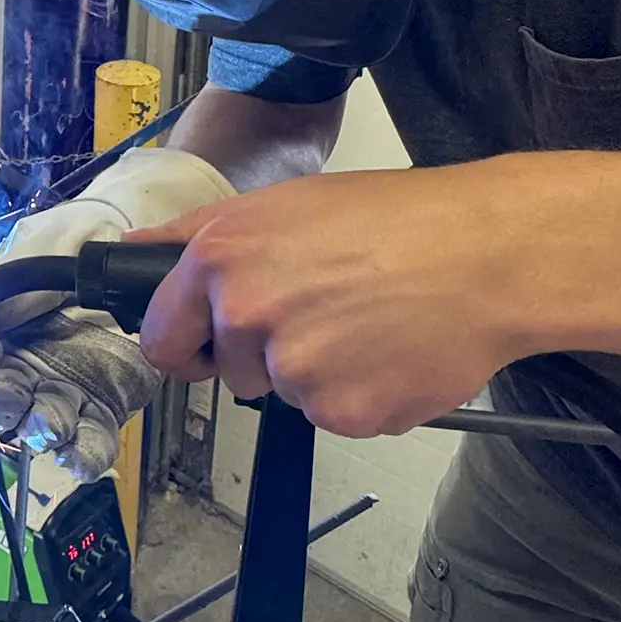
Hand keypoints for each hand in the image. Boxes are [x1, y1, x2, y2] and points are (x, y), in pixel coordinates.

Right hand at [0, 148, 234, 475]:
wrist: (134, 282)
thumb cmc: (73, 277)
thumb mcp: (33, 268)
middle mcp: (19, 382)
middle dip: (0, 404)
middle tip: (13, 392)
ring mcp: (59, 402)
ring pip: (38, 430)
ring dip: (42, 428)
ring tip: (55, 419)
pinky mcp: (100, 417)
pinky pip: (89, 448)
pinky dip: (83, 456)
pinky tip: (79, 455)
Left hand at [127, 163, 535, 437]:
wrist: (488, 254)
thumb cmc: (398, 220)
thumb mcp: (284, 205)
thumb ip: (198, 236)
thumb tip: (132, 253)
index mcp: (222, 258)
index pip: (162, 337)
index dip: (187, 343)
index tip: (207, 343)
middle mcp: (247, 314)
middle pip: (226, 371)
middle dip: (261, 355)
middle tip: (322, 315)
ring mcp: (293, 369)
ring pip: (284, 392)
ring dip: (316, 373)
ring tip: (367, 324)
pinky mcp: (341, 412)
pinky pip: (333, 416)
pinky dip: (360, 396)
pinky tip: (390, 351)